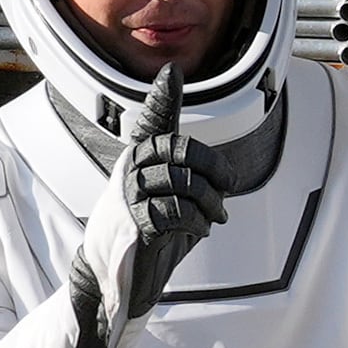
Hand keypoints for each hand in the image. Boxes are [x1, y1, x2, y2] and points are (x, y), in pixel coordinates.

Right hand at [80, 62, 220, 324]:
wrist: (118, 275)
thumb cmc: (150, 232)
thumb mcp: (170, 200)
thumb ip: (189, 180)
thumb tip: (225, 176)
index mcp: (139, 159)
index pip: (153, 123)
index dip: (163, 98)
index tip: (172, 72)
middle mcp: (131, 170)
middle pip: (182, 150)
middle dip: (215, 169)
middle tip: (229, 188)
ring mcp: (131, 195)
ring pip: (185, 182)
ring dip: (212, 202)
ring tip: (215, 217)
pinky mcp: (136, 222)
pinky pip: (179, 211)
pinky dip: (199, 221)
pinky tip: (200, 230)